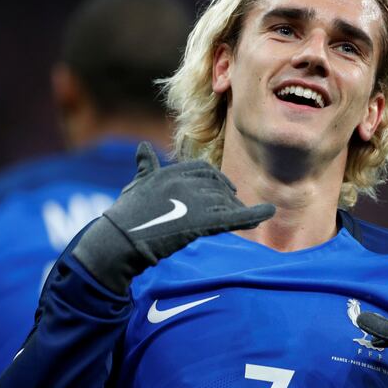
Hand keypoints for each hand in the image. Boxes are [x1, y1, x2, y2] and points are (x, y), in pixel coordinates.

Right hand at [71, 142, 275, 294]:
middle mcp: (186, 182)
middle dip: (226, 195)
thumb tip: (142, 148)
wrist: (119, 240)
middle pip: (216, 186)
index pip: (202, 170)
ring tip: (247, 217)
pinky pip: (234, 216)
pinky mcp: (202, 221)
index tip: (223, 189)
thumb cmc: (125, 215)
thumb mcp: (135, 184)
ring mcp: (194, 201)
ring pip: (224, 202)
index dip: (215, 180)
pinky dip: (254, 214)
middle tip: (234, 204)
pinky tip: (268, 212)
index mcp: (172, 172)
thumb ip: (145, 167)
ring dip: (237, 209)